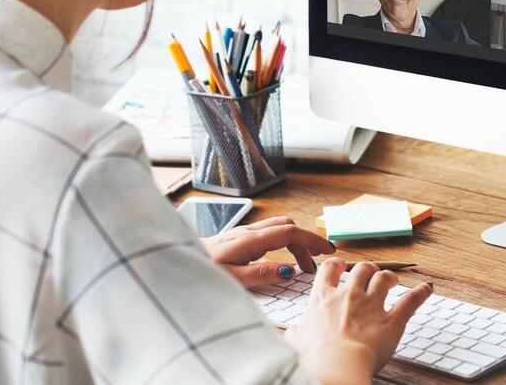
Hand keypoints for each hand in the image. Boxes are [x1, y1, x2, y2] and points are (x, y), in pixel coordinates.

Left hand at [200, 216, 334, 287]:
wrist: (177, 262)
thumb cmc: (201, 272)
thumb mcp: (231, 279)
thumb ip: (261, 274)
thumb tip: (289, 270)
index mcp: (249, 240)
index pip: (290, 232)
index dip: (311, 240)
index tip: (328, 251)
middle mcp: (248, 232)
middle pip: (287, 227)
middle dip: (306, 242)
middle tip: (316, 264)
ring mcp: (242, 233)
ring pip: (278, 228)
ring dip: (295, 242)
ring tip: (302, 265)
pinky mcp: (238, 238)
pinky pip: (268, 234)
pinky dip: (283, 243)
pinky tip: (281, 259)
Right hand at [286, 258, 432, 384]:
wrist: (335, 368)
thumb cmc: (314, 359)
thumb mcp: (297, 343)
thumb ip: (296, 335)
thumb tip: (290, 335)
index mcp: (323, 299)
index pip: (330, 269)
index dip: (337, 265)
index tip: (341, 267)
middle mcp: (348, 295)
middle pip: (361, 268)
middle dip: (367, 269)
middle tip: (370, 275)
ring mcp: (371, 306)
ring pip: (384, 278)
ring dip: (390, 277)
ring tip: (393, 280)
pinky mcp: (391, 321)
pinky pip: (410, 302)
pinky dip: (421, 294)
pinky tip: (427, 289)